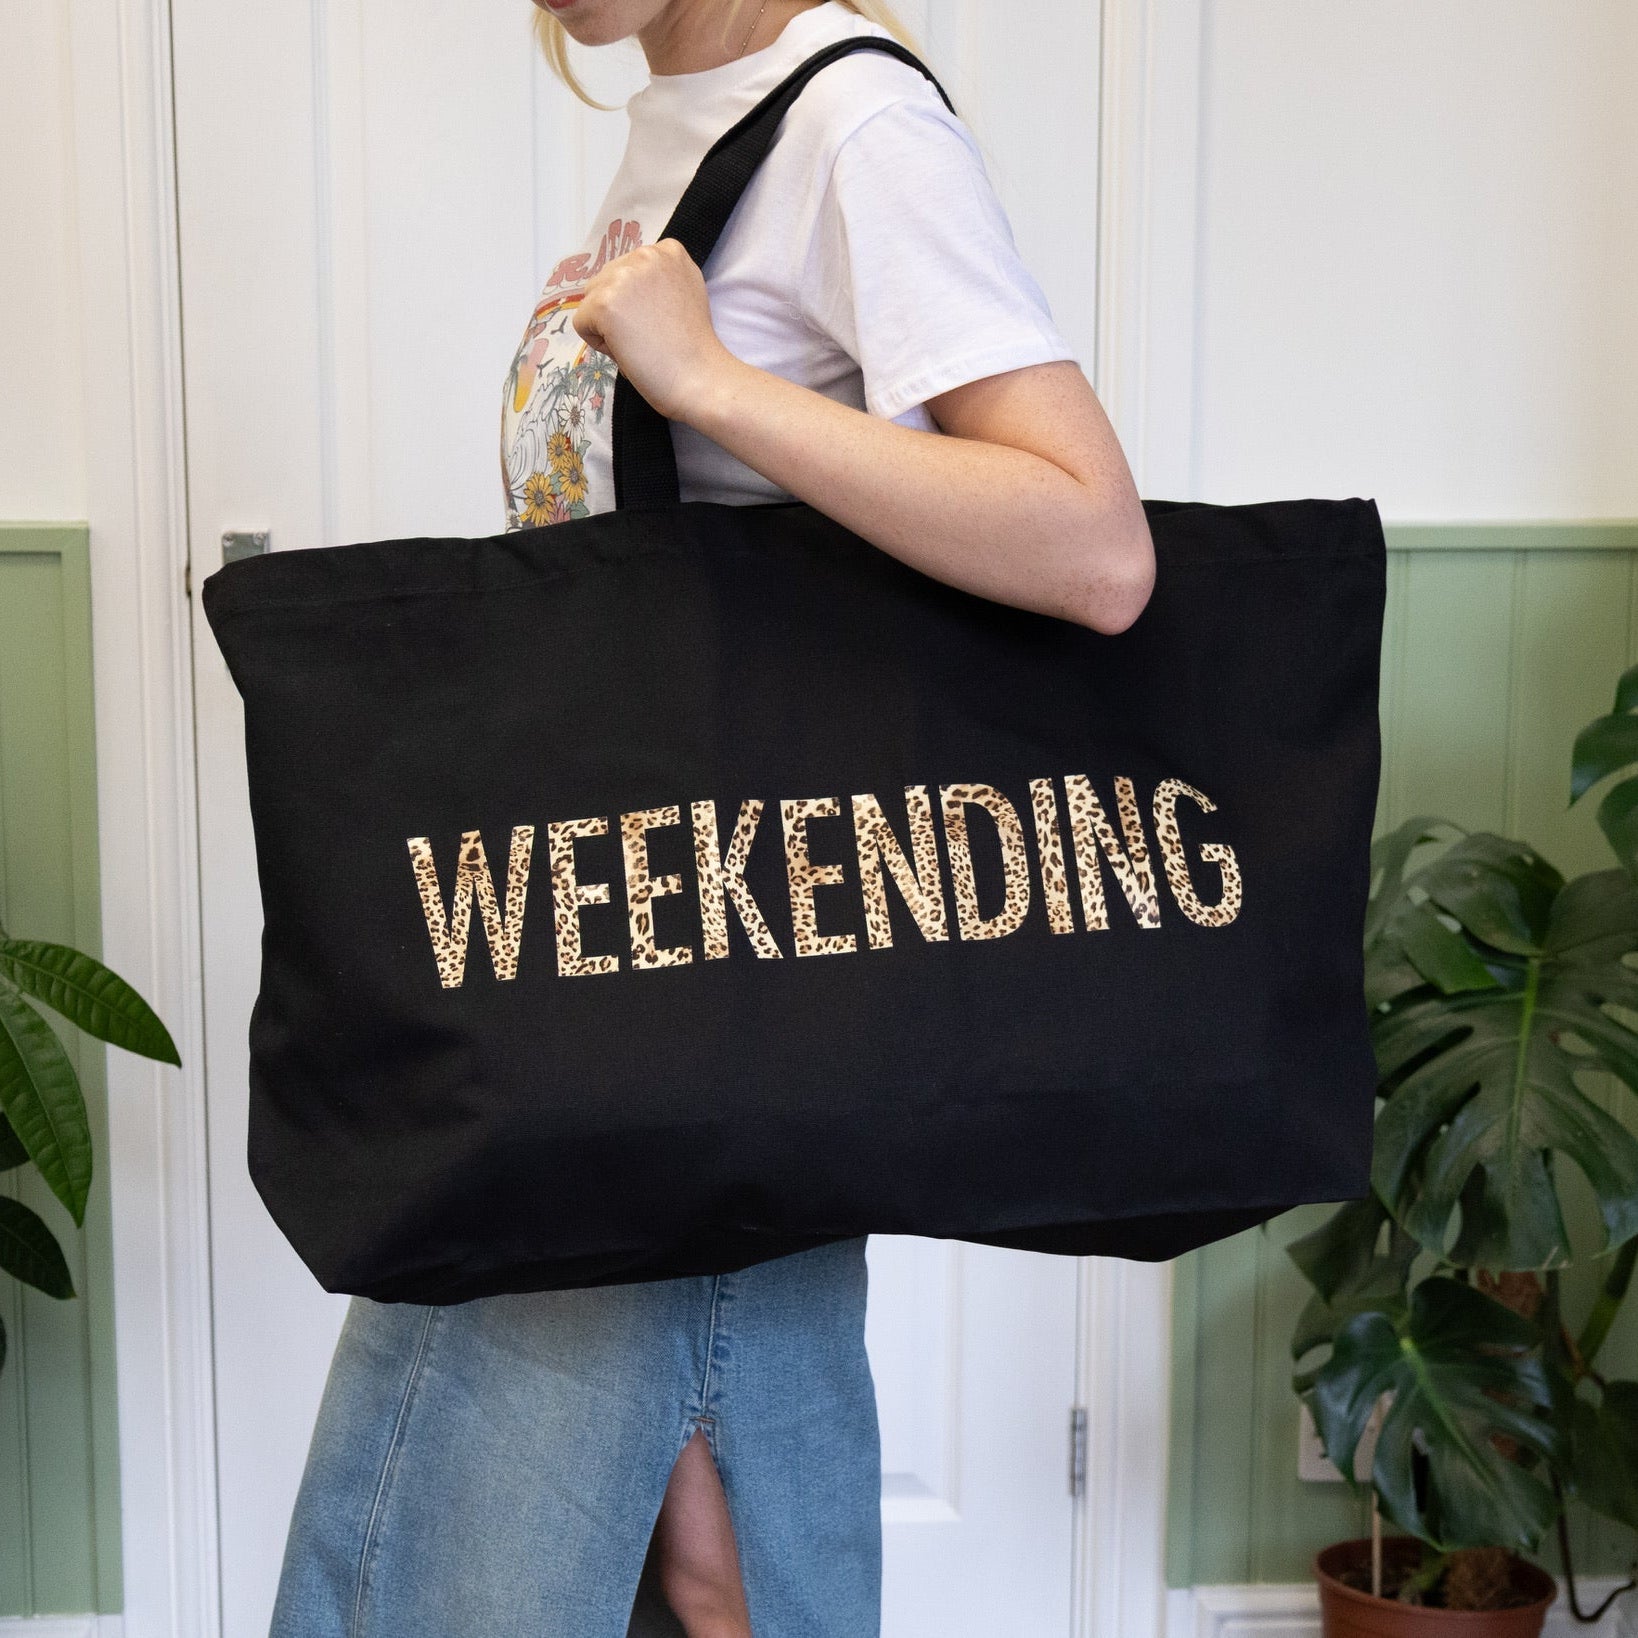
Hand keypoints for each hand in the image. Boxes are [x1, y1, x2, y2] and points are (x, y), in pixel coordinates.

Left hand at [572, 238, 735, 422]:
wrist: (699, 378)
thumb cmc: (694, 349)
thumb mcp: (686, 292)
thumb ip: (659, 280)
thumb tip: (627, 290)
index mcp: (668, 250)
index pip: (628, 270)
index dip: (637, 301)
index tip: (661, 320)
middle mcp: (645, 254)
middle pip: (606, 281)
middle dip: (619, 311)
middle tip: (650, 336)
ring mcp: (623, 277)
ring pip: (591, 300)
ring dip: (607, 326)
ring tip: (640, 343)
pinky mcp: (604, 303)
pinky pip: (581, 323)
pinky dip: (599, 344)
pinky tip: (628, 351)